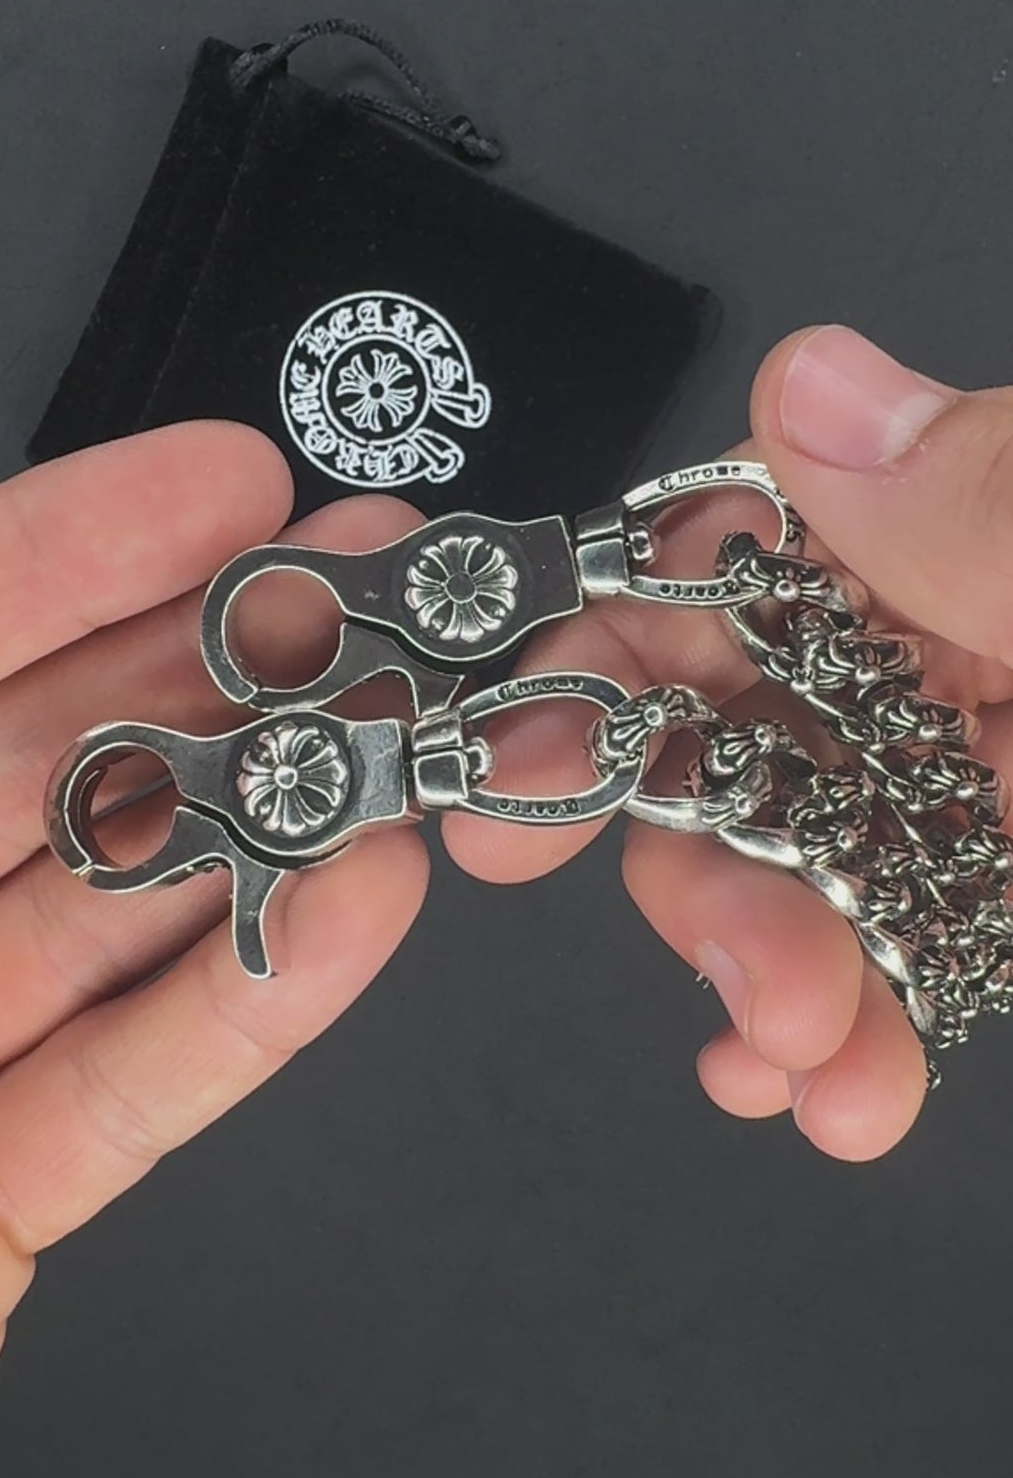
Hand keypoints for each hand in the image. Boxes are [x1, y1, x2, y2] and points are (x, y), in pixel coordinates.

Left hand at [0, 425, 428, 1477]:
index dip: (46, 565)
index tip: (202, 494)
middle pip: (6, 777)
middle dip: (197, 679)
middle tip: (355, 602)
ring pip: (83, 929)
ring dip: (256, 837)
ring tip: (395, 746)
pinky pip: (107, 1102)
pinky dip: (234, 1014)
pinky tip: (353, 916)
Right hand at [447, 325, 1012, 1161]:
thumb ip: (1007, 505)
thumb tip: (811, 391)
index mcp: (973, 517)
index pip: (744, 539)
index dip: (605, 635)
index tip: (513, 742)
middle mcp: (962, 624)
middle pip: (751, 715)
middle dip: (701, 855)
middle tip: (724, 970)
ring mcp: (989, 751)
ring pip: (818, 845)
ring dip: (778, 971)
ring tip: (807, 1078)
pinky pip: (909, 926)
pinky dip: (855, 1014)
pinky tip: (835, 1087)